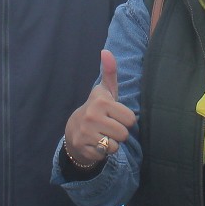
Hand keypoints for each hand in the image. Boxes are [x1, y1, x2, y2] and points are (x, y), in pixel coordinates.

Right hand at [63, 50, 135, 168]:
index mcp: (101, 102)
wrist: (74, 129)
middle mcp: (92, 116)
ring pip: (115, 146)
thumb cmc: (97, 109)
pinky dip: (103, 153)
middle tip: (109, 128)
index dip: (126, 120)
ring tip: (103, 135)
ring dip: (112, 144)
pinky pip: (105, 155)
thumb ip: (109, 71)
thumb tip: (106, 51)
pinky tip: (95, 144)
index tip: (115, 116)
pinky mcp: (83, 148)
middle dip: (120, 133)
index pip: (130, 119)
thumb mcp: (105, 91)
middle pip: (124, 134)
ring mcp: (86, 133)